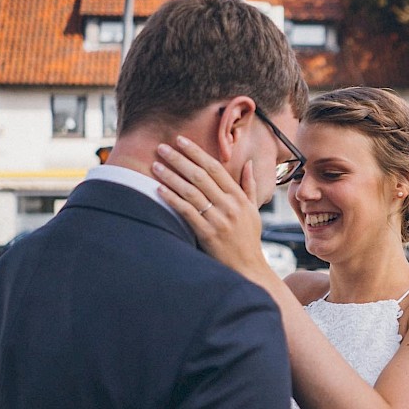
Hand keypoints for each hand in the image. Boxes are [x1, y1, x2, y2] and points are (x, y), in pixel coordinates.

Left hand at [154, 136, 271, 277]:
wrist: (248, 267)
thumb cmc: (249, 239)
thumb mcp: (253, 210)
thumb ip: (249, 186)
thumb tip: (249, 164)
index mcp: (239, 197)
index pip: (215, 168)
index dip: (196, 153)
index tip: (181, 141)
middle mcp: (229, 206)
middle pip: (200, 176)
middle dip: (179, 159)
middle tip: (162, 147)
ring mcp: (218, 220)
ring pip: (191, 191)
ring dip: (171, 176)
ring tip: (155, 165)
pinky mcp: (207, 234)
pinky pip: (186, 212)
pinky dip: (172, 199)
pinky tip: (159, 189)